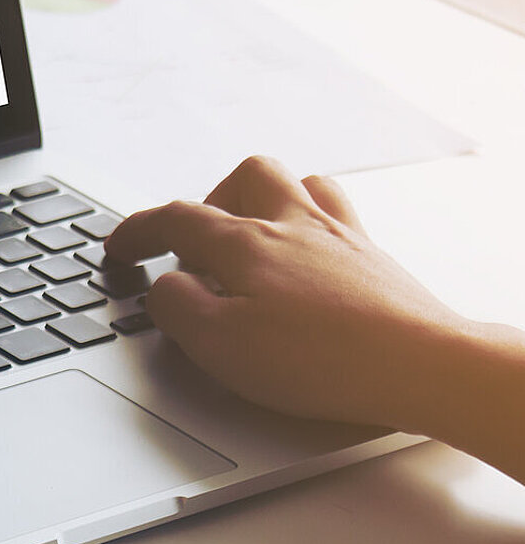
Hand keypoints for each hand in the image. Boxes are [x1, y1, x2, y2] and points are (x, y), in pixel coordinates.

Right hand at [105, 155, 476, 431]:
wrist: (423, 366)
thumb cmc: (323, 359)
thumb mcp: (219, 344)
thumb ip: (176, 308)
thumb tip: (164, 288)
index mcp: (248, 243)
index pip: (177, 218)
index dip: (139, 231)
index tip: (120, 247)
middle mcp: (295, 225)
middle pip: (247, 178)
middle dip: (212, 201)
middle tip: (197, 245)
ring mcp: (342, 238)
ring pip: (299, 186)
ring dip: (265, 203)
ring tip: (251, 240)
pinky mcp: (376, 262)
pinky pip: (338, 217)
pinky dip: (311, 227)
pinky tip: (308, 260)